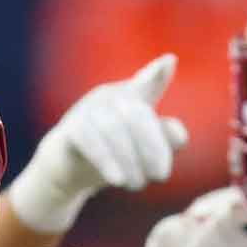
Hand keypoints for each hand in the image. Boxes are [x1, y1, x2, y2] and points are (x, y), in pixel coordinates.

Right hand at [6, 54, 189, 233]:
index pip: (147, 83)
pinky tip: (118, 180)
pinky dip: (106, 160)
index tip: (170, 61)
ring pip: (114, 129)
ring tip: (137, 184)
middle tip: (161, 176)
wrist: (67, 170)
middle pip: (138, 115)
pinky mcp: (69, 129)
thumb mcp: (143, 150)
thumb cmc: (112, 155)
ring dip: (131, 160)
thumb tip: (179, 135)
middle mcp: (109, 97)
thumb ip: (165, 141)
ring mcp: (87, 110)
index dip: (156, 74)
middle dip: (154, 147)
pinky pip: (89, 140)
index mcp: (131, 98)